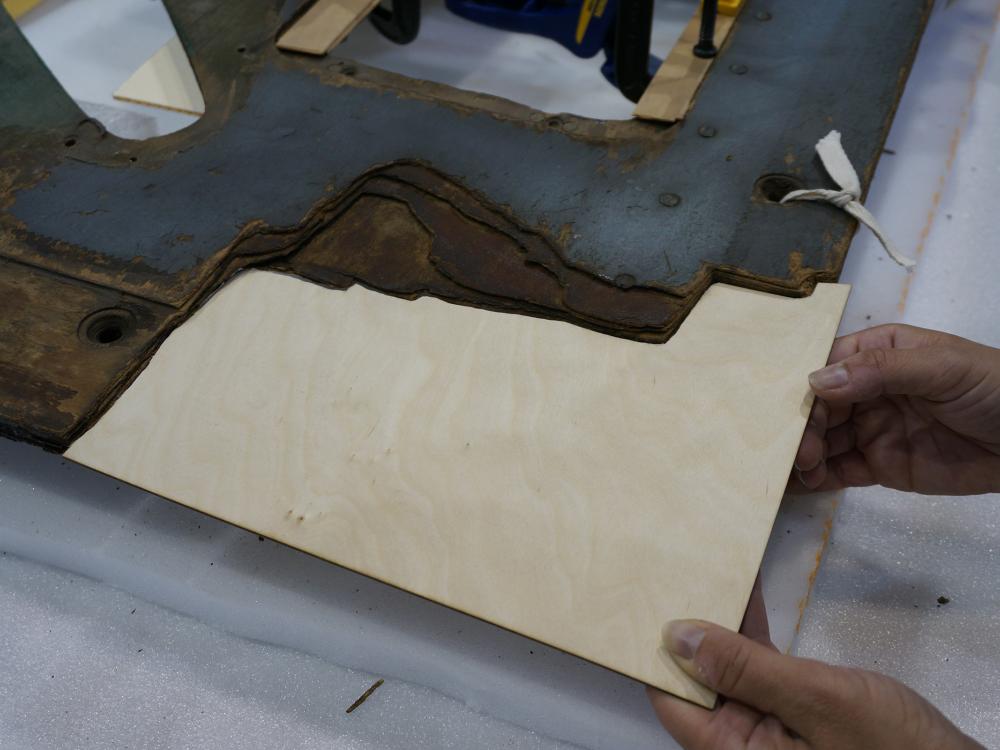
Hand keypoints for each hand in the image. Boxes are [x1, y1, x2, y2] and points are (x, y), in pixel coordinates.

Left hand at [647, 598, 982, 748]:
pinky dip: (751, 636)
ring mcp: (767, 731)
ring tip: (702, 572)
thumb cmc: (896, 747)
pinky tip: (743, 595)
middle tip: (671, 572)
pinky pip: (759, 670)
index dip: (656, 654)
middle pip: (697, 684)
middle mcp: (743, 745)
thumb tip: (677, 638)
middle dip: (687, 631)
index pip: (673, 702)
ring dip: (719, 627)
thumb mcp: (816, 699)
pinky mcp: (791, 715)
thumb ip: (745, 668)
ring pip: (727, 671)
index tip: (645, 601)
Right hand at [792, 324, 999, 494]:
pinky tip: (799, 483)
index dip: (805, 383)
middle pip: (819, 405)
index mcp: (880, 354)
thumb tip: (819, 381)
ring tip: (796, 468)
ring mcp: (873, 429)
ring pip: (823, 439)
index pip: (829, 364)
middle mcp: (869, 390)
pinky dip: (816, 478)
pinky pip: (840, 471)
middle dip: (801, 425)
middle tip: (798, 449)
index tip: (786, 405)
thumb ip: (881, 371)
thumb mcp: (942, 367)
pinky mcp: (881, 466)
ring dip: (803, 452)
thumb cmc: (995, 389)